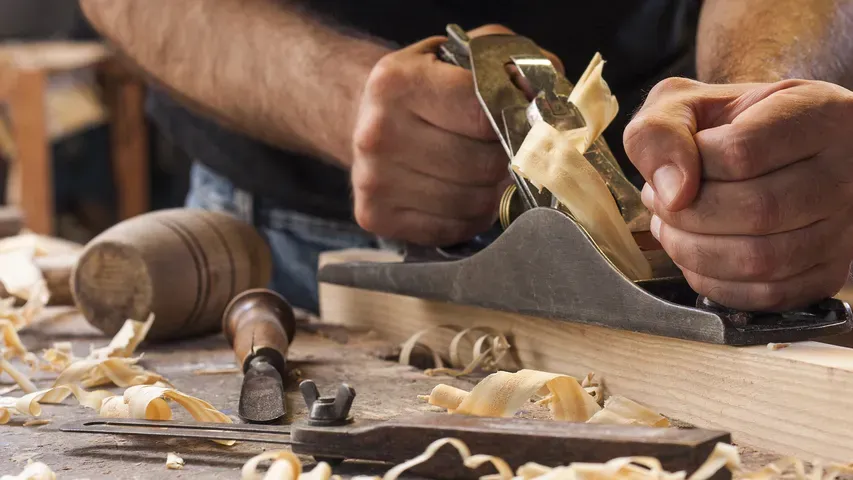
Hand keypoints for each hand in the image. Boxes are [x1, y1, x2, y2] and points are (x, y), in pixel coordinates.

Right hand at [350, 25, 561, 245]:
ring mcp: (373, 180)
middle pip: (481, 165)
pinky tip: (463, 192)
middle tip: (508, 151)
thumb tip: (550, 103)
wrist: (366, 115)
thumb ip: (514, 67)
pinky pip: (453, 228)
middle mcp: (378, 133)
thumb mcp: (464, 56)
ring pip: (472, 203)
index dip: (516, 122)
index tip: (526, 123)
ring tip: (486, 172)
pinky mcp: (376, 216)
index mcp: (398, 83)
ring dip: (492, 192)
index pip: (483, 113)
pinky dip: (471, 216)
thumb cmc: (429, 87)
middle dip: (506, 161)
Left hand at [623, 77, 852, 310]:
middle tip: (662, 204)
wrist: (763, 153)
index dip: (691, 168)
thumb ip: (660, 132)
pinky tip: (696, 256)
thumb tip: (671, 192)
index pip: (743, 153)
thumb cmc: (723, 127)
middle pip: (757, 211)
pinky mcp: (827, 272)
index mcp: (819, 115)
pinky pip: (768, 296)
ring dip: (695, 251)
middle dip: (687, 215)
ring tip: (672, 227)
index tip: (672, 170)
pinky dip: (715, 283)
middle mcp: (844, 173)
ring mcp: (843, 228)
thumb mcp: (683, 105)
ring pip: (763, 259)